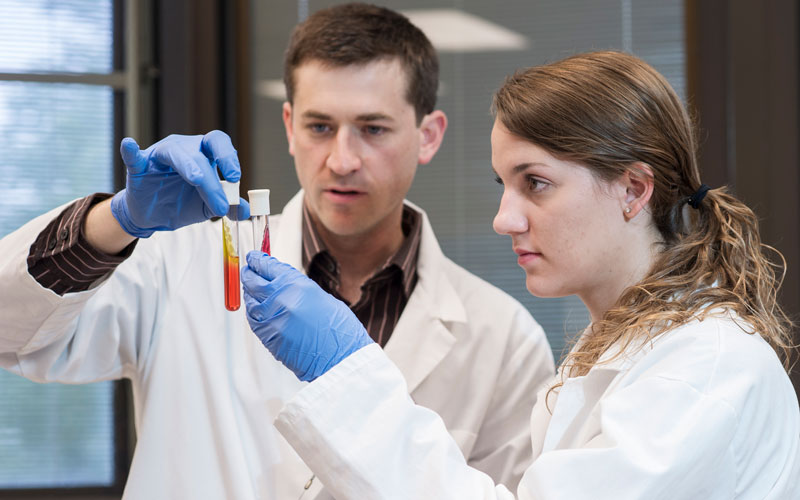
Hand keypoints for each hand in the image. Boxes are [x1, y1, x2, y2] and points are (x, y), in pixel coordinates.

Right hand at [110, 130, 248, 237]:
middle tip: (220, 194)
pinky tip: (130, 145)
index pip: (219, 145)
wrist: (153, 215)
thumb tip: (247, 210)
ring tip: (197, 178)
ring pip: (174, 153)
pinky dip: (131, 151)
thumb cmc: (182, 202)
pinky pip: (134, 156)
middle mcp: (184, 149)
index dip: (228, 157)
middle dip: (211, 174)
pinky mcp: (138, 166)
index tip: (235, 178)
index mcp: (203, 154)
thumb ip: (228, 206)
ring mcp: (160, 155)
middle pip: (199, 152)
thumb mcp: (207, 207)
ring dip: (187, 165)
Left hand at [242, 251, 373, 381]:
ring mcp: (271, 318)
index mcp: (297, 285)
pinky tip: (254, 308)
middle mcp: (280, 299)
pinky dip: (252, 311)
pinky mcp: (267, 336)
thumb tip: (284, 285)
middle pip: (254, 281)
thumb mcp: (322, 298)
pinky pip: (252, 319)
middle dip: (250, 273)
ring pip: (250, 300)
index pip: (269, 267)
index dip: (259, 260)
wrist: (339, 359)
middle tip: (248, 269)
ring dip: (249, 293)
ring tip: (250, 288)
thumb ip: (299, 290)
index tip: (255, 258)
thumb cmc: (338, 331)